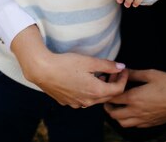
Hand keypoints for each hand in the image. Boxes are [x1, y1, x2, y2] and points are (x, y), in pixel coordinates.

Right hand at [11, 25, 127, 107]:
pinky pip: (82, 99)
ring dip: (100, 88)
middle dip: (113, 83)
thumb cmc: (65, 64)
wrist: (42, 70)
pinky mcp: (67, 102)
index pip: (118, 90)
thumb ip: (107, 65)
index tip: (123, 69)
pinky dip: (88, 91)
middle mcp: (87, 101)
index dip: (123, 79)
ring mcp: (76, 103)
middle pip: (107, 96)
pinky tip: (83, 80)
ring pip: (95, 99)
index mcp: (96, 91)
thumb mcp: (89, 61)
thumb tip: (121, 67)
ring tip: (99, 74)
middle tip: (113, 71)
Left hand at [104, 69, 165, 127]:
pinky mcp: (151, 124)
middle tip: (109, 99)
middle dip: (108, 107)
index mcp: (134, 98)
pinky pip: (134, 126)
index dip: (108, 92)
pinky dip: (128, 121)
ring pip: (122, 123)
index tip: (109, 86)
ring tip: (119, 107)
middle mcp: (136, 111)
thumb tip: (123, 71)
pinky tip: (132, 112)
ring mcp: (143, 120)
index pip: (112, 98)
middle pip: (114, 114)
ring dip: (117, 116)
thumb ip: (134, 73)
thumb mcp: (151, 74)